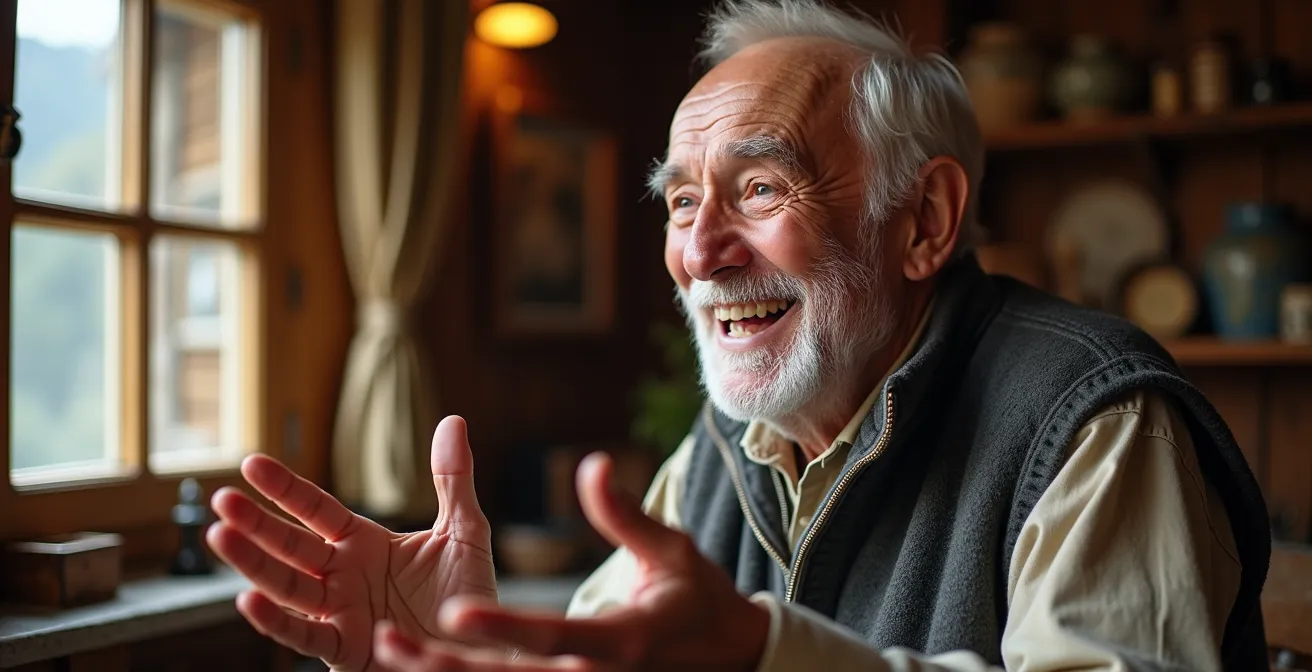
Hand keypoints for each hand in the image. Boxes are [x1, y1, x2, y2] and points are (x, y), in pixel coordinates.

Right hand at [207, 416, 496, 670]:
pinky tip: (249, 600)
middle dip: (255, 524)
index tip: (251, 463)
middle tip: (221, 499)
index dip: (285, 489)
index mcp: (363, 543)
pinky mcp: (345, 649)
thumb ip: (452, 480)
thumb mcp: (463, 531)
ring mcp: (339, 612)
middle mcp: (342, 575)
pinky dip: (276, 621)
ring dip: (253, 564)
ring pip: (286, 586)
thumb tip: (453, 420)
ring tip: (220, 536)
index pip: (315, 510)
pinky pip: (305, 635)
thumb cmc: (467, 595)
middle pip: (290, 545)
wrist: (480, 650)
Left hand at [369, 451, 770, 671]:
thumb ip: (624, 513)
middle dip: (450, 667)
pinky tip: (429, 667)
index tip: (454, 613)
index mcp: (621, 640)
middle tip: (391, 644)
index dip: (502, 628)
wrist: (730, 657)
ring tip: (391, 655)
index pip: (551, 636)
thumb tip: (591, 463)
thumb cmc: (699, 598)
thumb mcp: (671, 550)